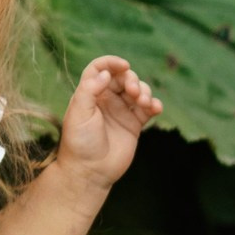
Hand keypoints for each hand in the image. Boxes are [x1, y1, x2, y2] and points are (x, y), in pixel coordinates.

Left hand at [57, 55, 161, 191]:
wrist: (90, 171)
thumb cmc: (80, 142)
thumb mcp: (79, 114)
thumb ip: (89, 90)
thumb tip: (104, 73)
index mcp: (89, 93)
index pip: (99, 69)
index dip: (111, 62)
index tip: (124, 65)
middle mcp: (105, 99)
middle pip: (122, 77)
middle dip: (132, 79)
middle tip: (133, 91)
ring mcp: (121, 111)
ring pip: (138, 90)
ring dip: (145, 91)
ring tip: (143, 103)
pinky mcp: (134, 124)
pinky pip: (148, 108)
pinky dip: (155, 104)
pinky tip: (154, 108)